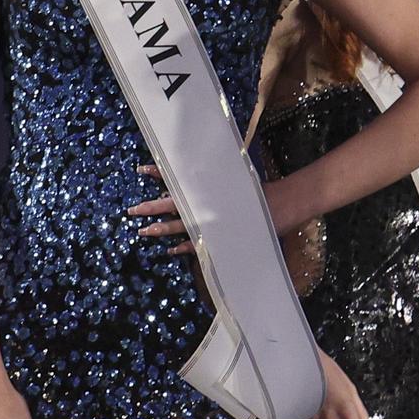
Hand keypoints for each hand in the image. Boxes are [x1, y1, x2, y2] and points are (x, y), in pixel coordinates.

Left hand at [128, 168, 304, 250]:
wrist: (285, 204)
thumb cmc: (261, 190)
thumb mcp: (236, 177)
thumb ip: (218, 176)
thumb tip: (200, 169)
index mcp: (209, 186)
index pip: (180, 177)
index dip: (160, 173)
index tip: (142, 170)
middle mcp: (208, 202)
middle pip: (174, 204)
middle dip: (152, 207)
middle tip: (132, 210)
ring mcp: (212, 220)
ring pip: (181, 225)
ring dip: (162, 228)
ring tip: (143, 230)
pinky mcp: (221, 235)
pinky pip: (198, 243)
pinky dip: (184, 247)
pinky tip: (170, 250)